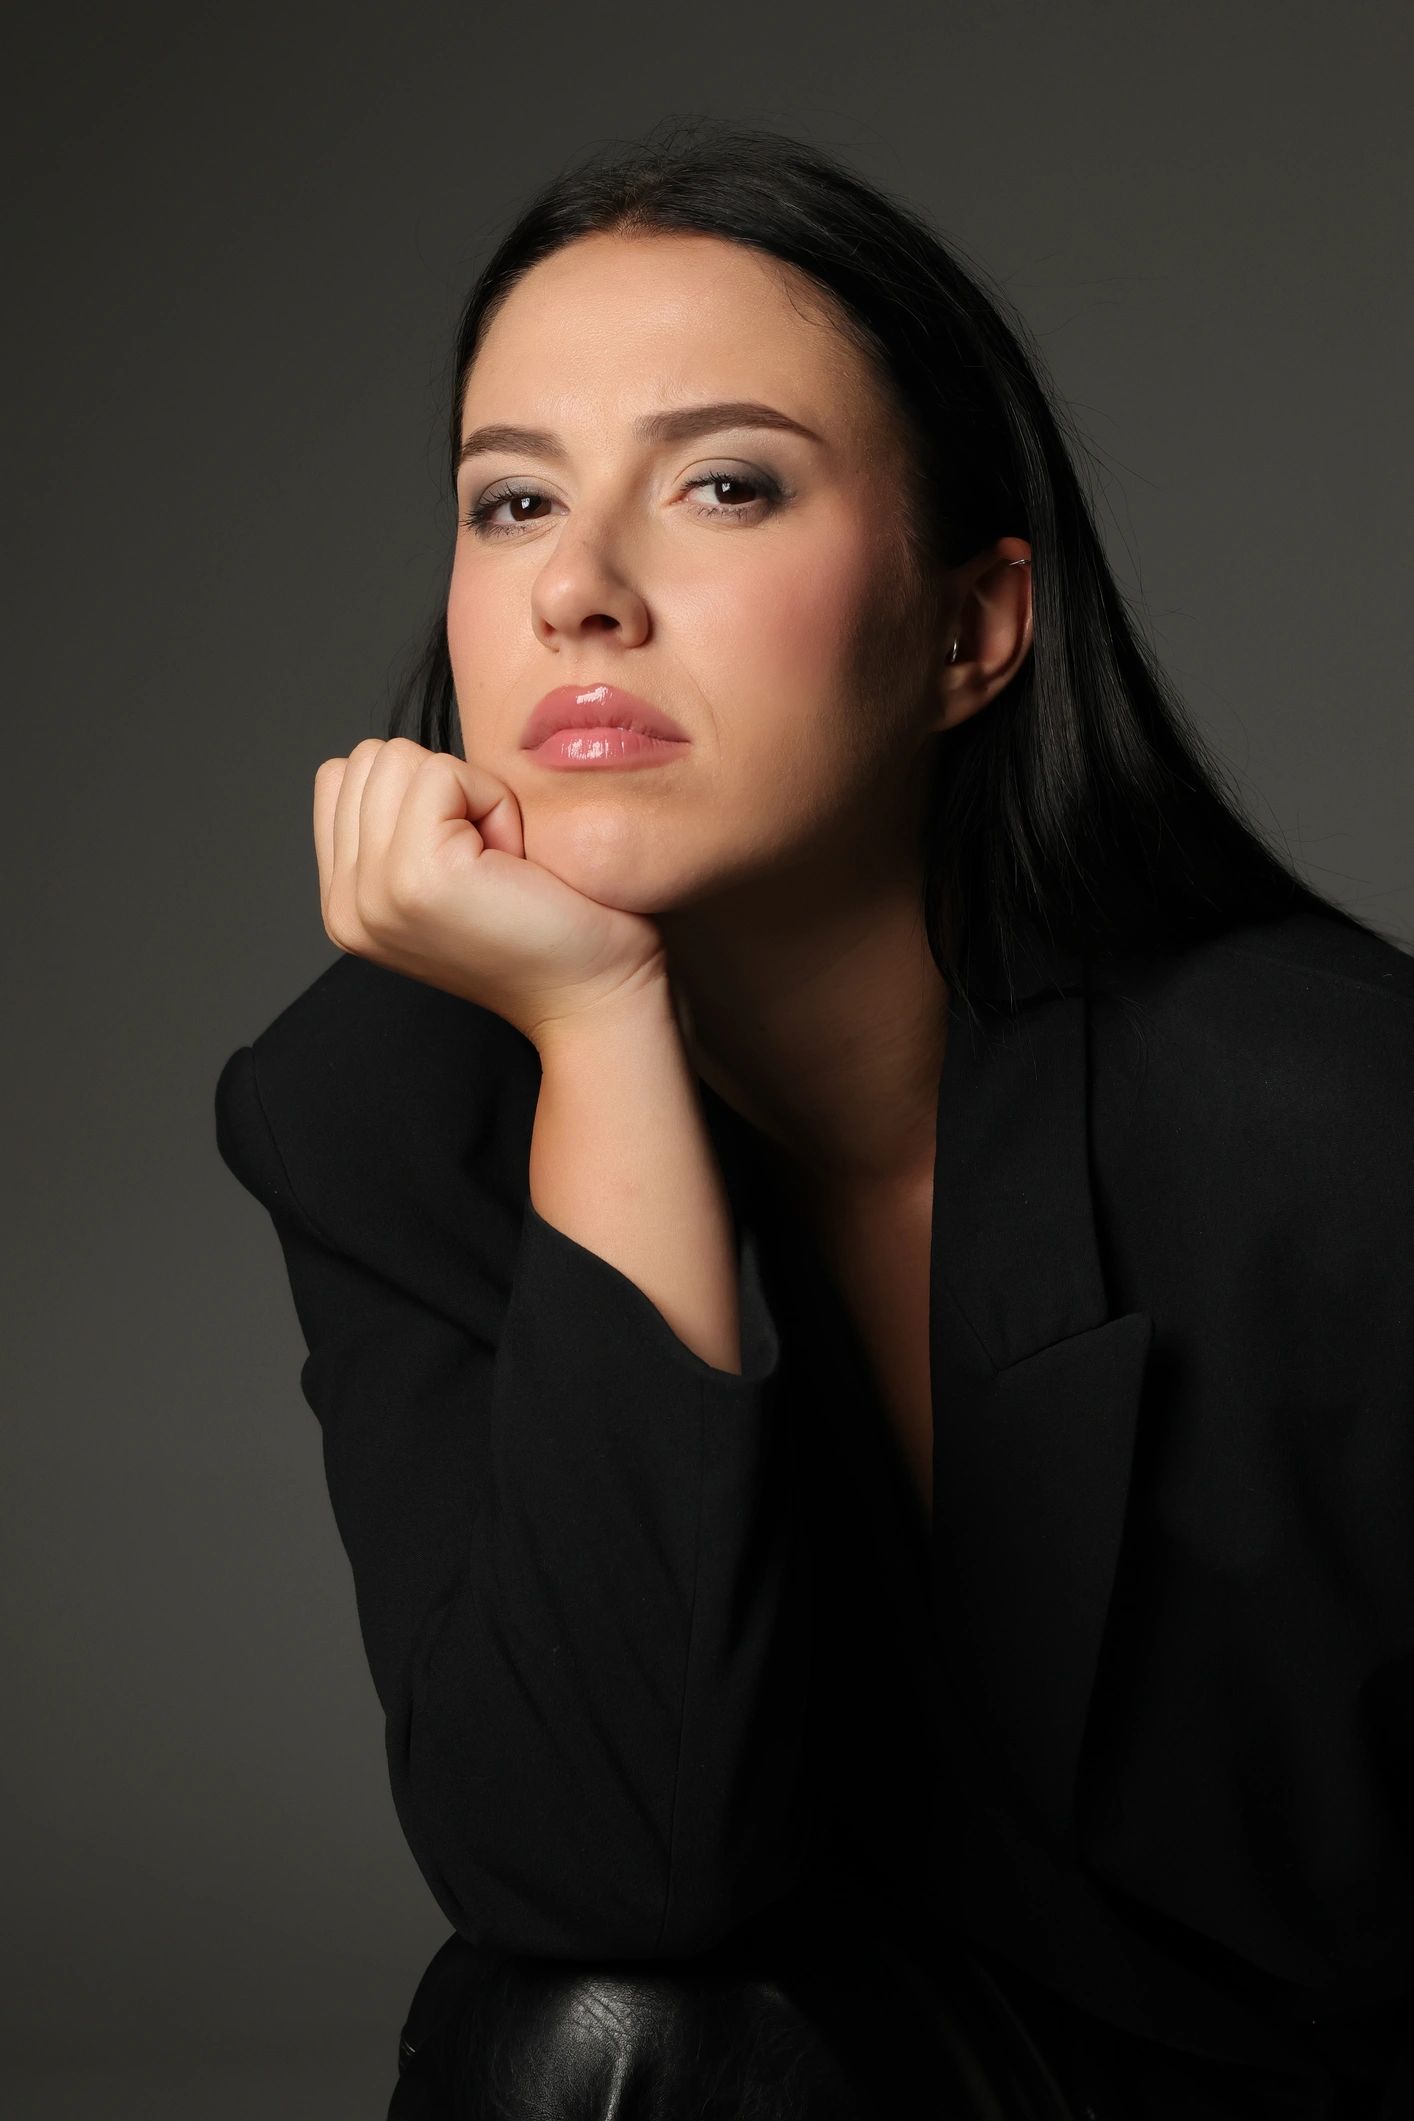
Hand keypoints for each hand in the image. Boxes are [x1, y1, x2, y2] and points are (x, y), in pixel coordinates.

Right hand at [313, 738, 669, 1046]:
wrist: (594, 999)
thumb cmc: (549, 931)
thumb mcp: (446, 875)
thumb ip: (400, 827)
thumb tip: (404, 763)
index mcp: (345, 901)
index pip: (342, 777)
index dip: (419, 792)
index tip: (468, 856)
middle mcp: (344, 903)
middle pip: (369, 761)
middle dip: (443, 789)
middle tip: (491, 861)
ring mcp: (373, 892)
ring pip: (398, 759)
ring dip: (469, 794)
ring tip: (500, 862)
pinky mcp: (417, 876)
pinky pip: (442, 774)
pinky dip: (493, 801)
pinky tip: (514, 861)